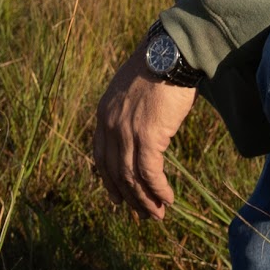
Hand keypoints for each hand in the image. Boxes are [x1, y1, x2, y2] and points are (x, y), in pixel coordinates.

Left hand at [90, 37, 196, 220]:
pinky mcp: (148, 136)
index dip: (108, 181)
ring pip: (131, 177)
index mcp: (103, 114)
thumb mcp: (131, 94)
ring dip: (145, 200)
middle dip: (130, 197)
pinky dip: (158, 189)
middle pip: (115, 172)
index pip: (100, 157)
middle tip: (144, 215)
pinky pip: (150, 173)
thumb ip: (128, 115)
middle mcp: (109, 125)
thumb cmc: (156, 70)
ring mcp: (126, 131)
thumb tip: (139, 135)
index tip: (118, 198)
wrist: (169, 54)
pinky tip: (168, 198)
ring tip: (158, 214)